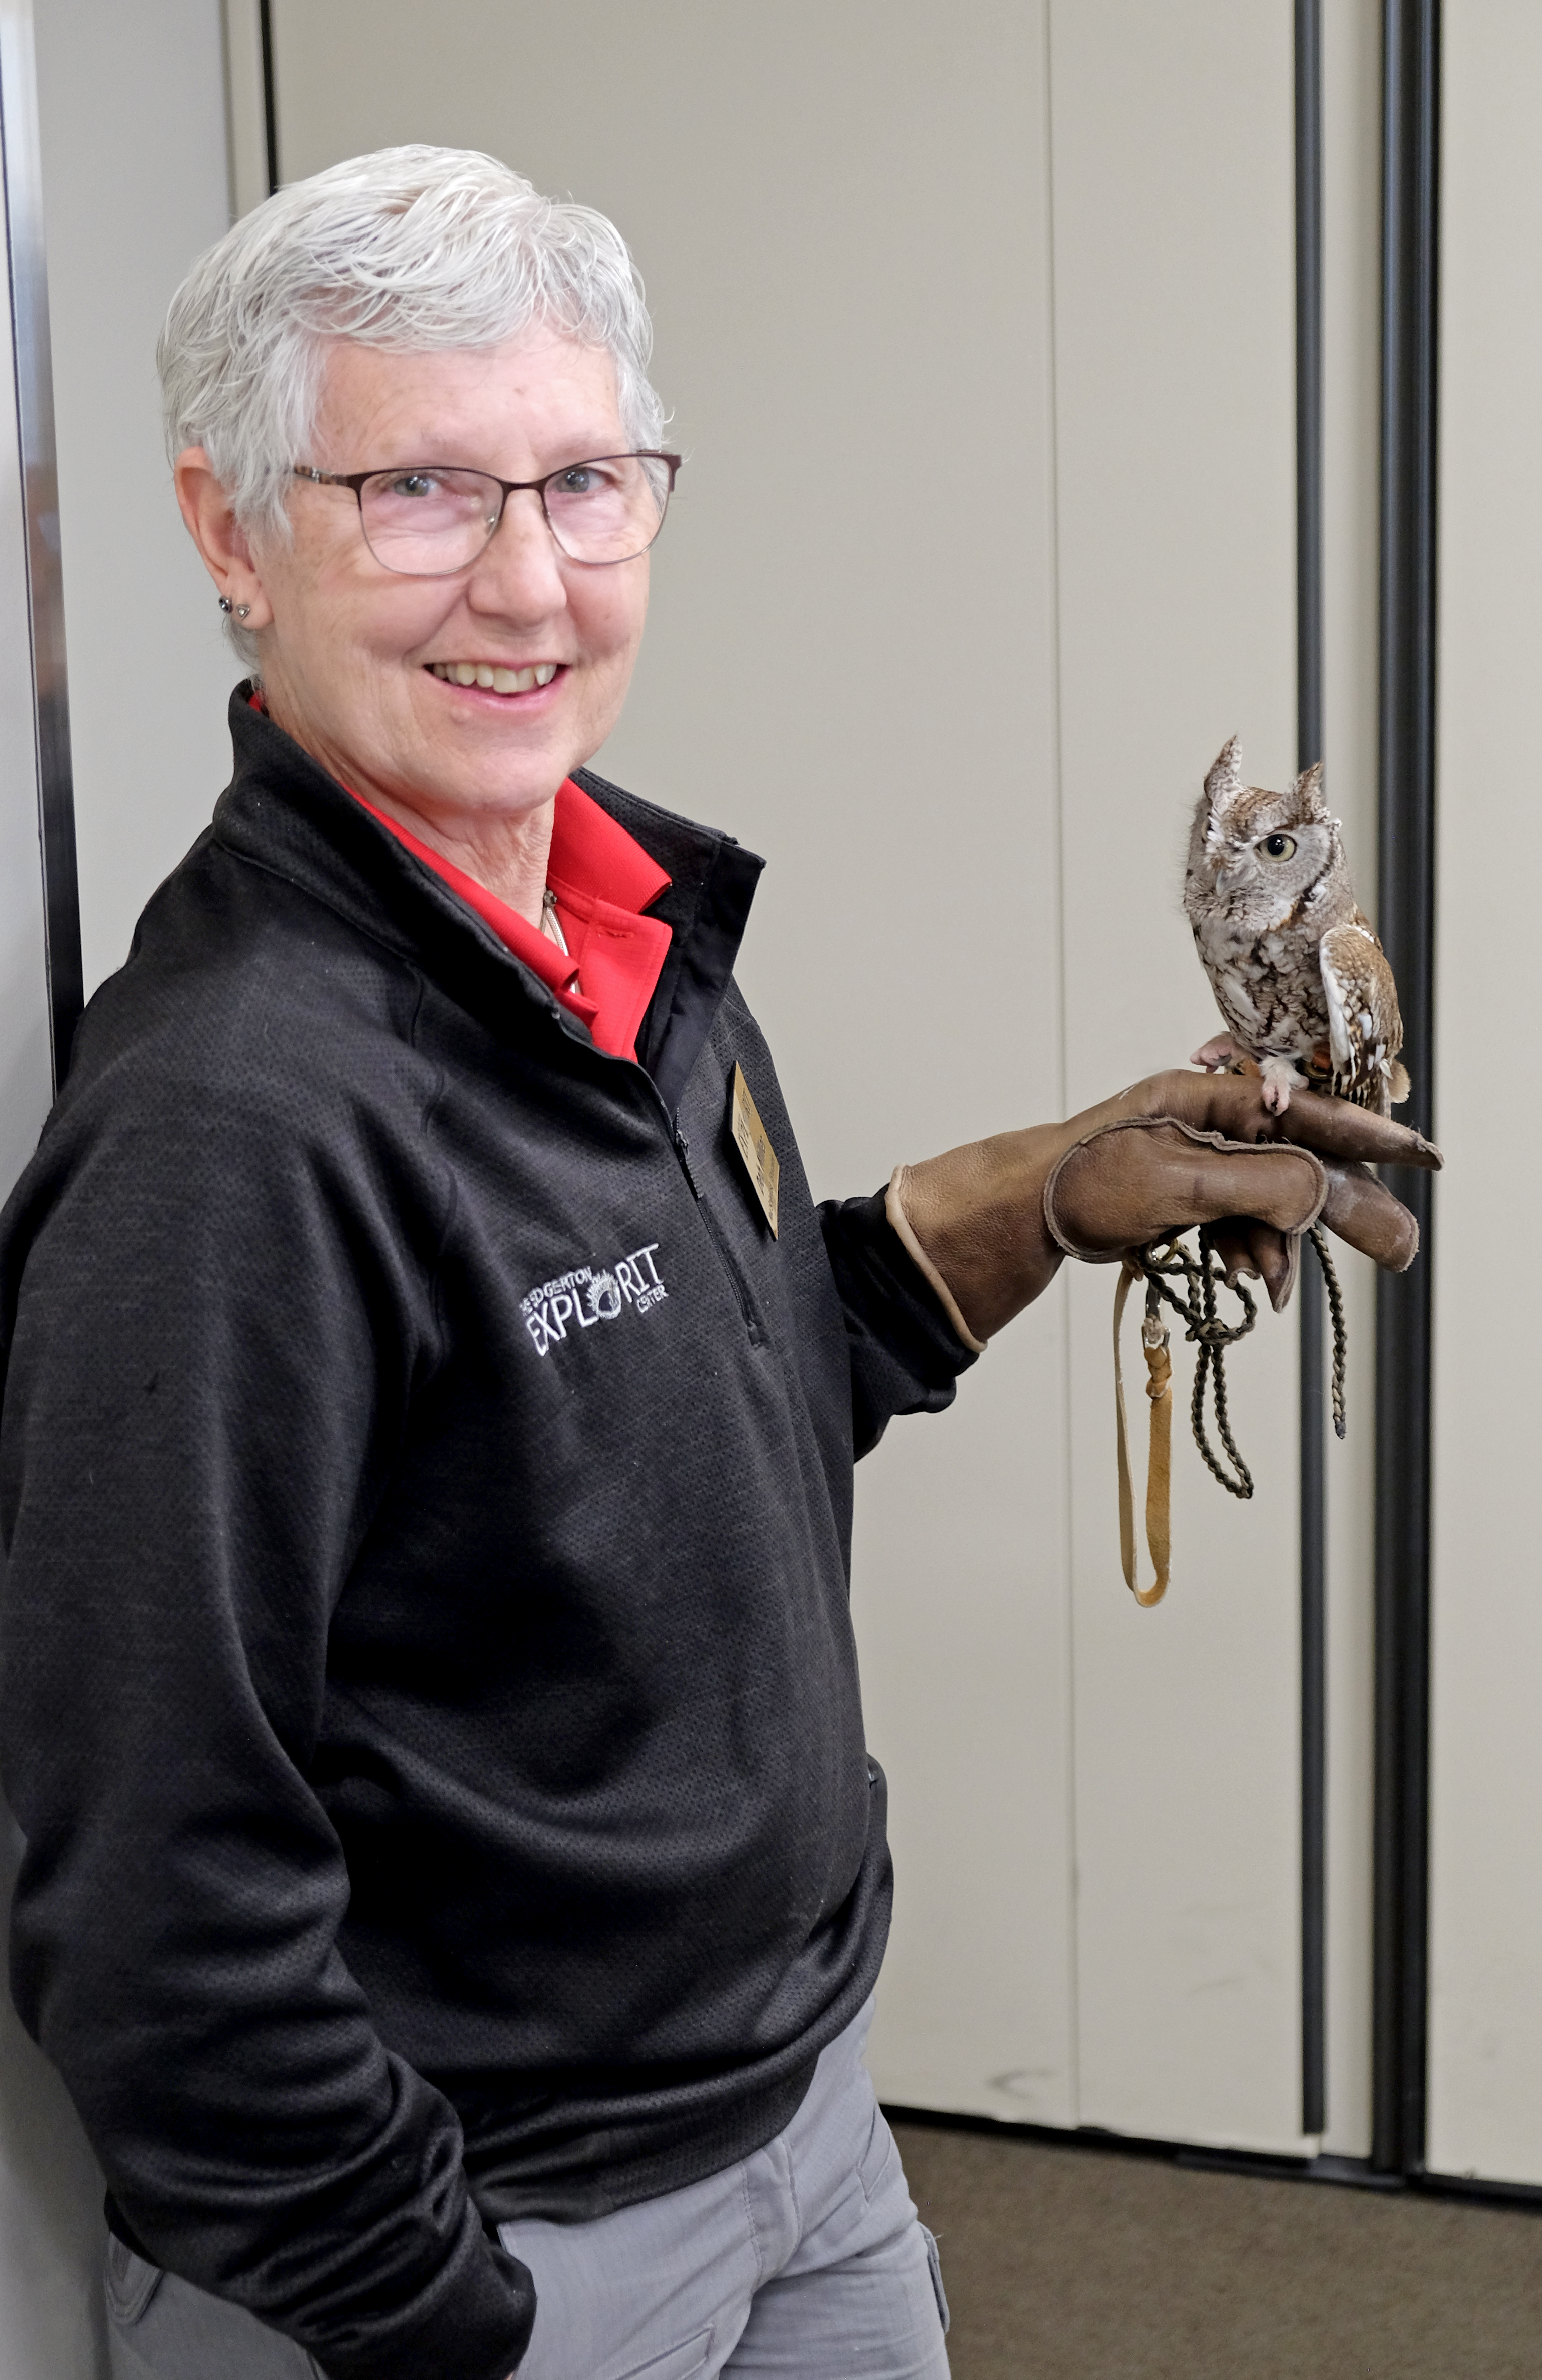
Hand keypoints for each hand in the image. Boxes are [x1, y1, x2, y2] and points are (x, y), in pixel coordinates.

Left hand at [888, 1068, 1441, 1345]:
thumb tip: (1319, 1193)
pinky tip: (1248, 1282)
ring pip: (1273, 1202)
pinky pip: (1242, 1223)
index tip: (1421, 1153)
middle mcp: (1215, 1121)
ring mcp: (1202, 1158)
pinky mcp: (1187, 1193)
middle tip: (1398, 1250)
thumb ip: (1260, 1183)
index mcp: (1215, 1097)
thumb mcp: (1181, 1181)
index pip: (1312, 1113)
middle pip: (1302, 1163)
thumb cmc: (1087, 1180)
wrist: (1026, 1212)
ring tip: (1266, 1286)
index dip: (1371, 1137)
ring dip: (1278, 1247)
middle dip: (1342, 1209)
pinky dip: (1249, 1253)